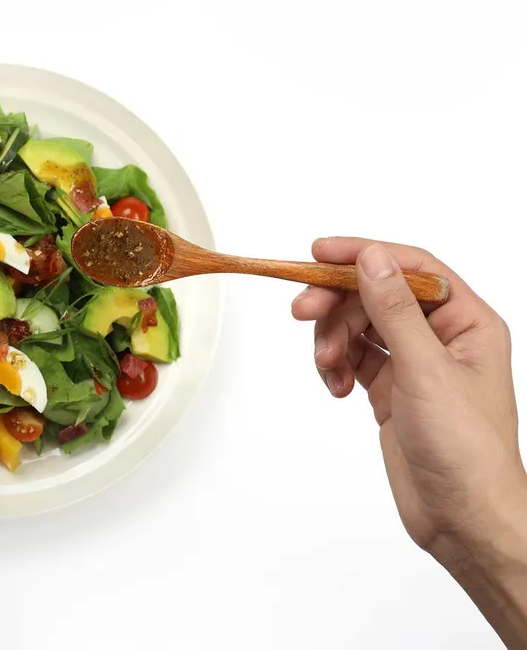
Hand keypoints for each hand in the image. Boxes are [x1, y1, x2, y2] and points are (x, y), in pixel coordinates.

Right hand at [292, 238, 526, 644]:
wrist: (463, 516)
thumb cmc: (468, 452)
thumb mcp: (426, 371)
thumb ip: (395, 311)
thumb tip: (373, 260)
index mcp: (467, 322)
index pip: (411, 268)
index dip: (364, 255)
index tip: (320, 253)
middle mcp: (441, 337)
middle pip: (375, 295)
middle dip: (336, 303)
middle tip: (302, 311)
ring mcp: (414, 363)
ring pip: (358, 326)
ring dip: (333, 340)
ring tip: (329, 367)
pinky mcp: (391, 389)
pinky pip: (352, 358)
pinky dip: (335, 366)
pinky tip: (337, 386)